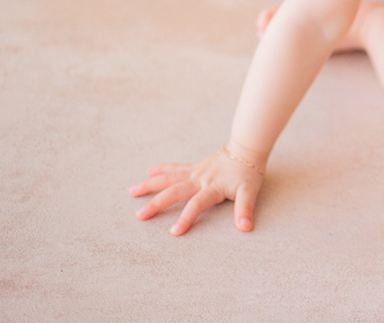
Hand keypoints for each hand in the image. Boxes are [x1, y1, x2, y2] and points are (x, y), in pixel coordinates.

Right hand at [128, 146, 263, 234]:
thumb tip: (245, 227)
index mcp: (213, 188)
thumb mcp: (250, 191)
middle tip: (140, 215)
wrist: (247, 150)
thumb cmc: (248, 173)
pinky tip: (148, 172)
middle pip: (175, 191)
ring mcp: (195, 172)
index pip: (197, 205)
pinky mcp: (194, 167)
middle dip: (157, 204)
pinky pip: (175, 168)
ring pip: (169, 178)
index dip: (186, 218)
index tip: (174, 232)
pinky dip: (161, 169)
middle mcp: (200, 179)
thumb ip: (245, 209)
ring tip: (132, 191)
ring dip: (150, 185)